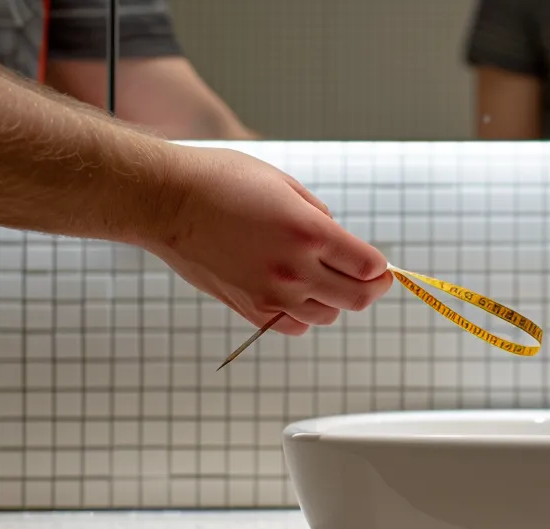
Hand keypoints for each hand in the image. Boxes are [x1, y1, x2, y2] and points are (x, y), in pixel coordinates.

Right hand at [140, 146, 392, 334]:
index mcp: (311, 232)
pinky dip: (303, 315)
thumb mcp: (285, 185)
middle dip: (371, 288)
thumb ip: (320, 217)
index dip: (380, 268)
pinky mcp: (249, 308)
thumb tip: (339, 242)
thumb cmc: (222, 181)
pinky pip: (294, 326)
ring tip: (322, 279)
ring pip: (328, 315)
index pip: (370, 267)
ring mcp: (272, 293)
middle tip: (371, 280)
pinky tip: (296, 295)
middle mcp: (296, 269)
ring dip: (334, 300)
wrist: (169, 201)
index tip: (379, 266)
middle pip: (358, 298)